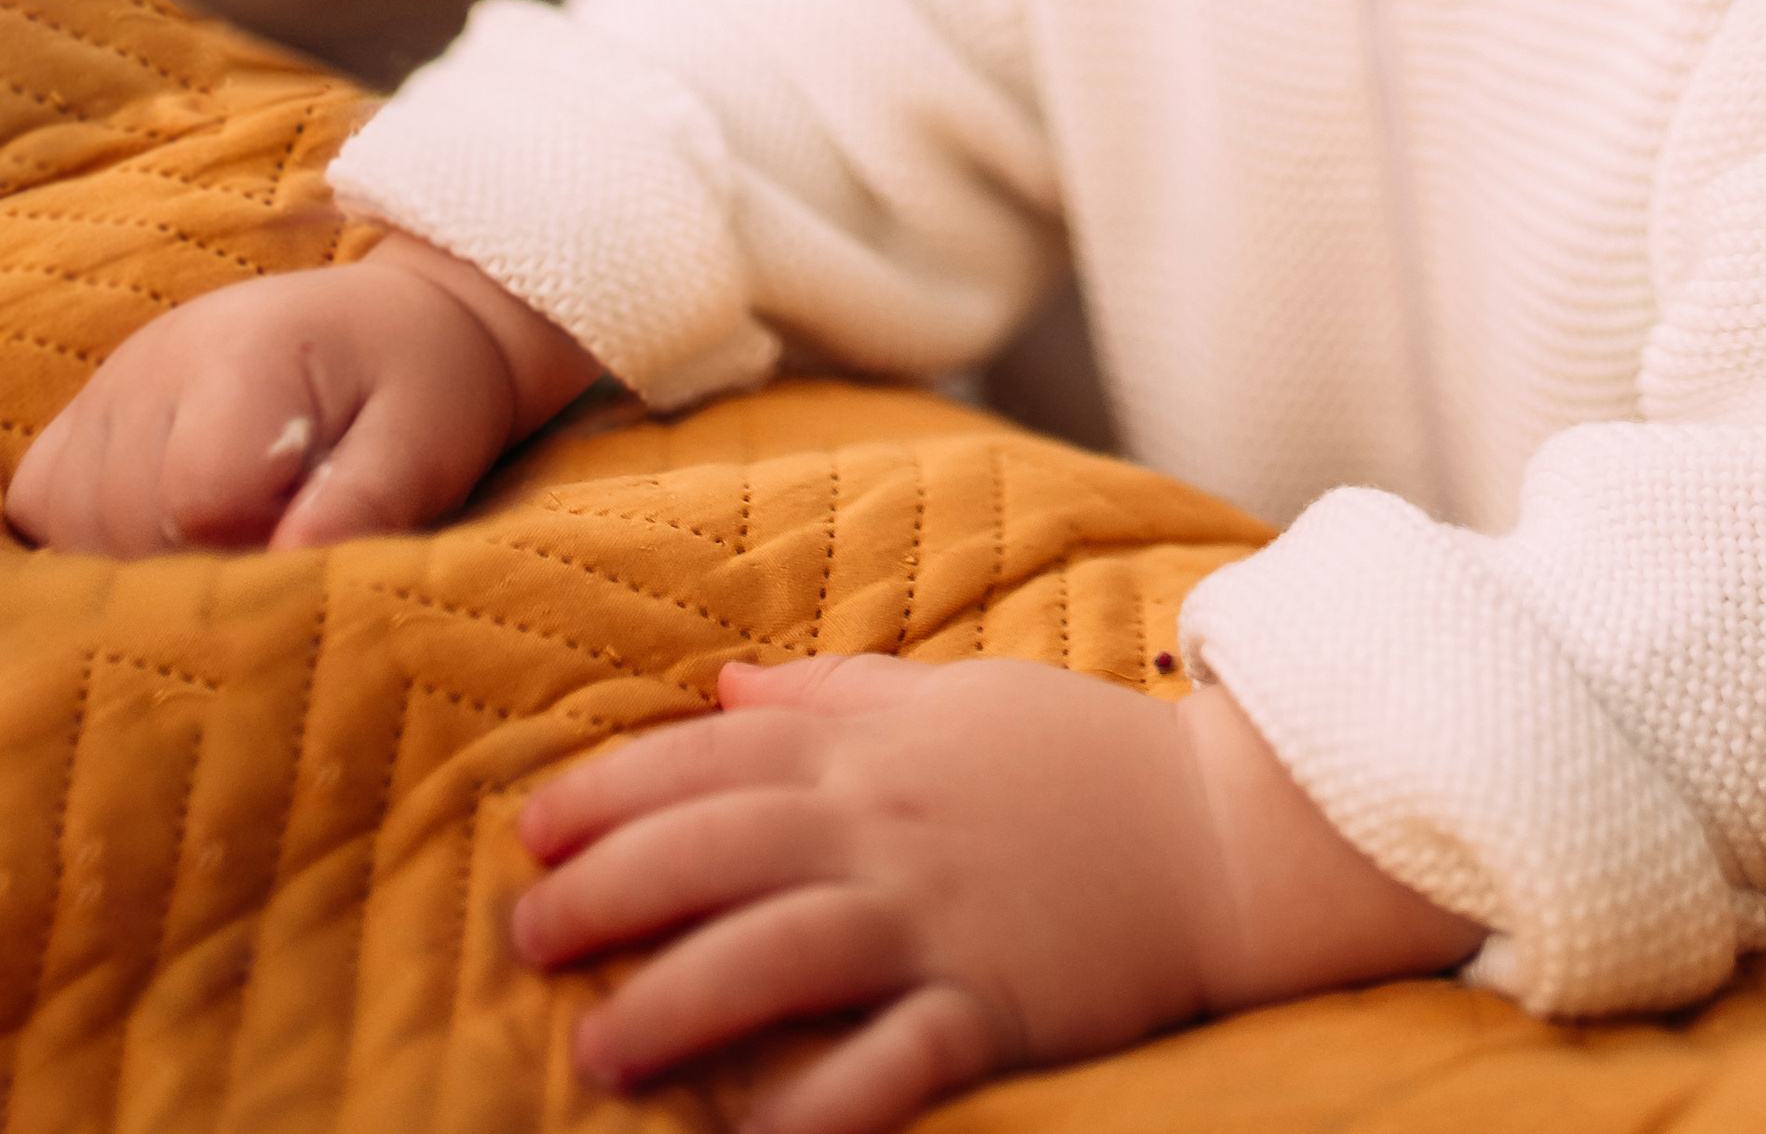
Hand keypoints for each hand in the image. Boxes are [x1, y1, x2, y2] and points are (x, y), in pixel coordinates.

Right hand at [3, 231, 596, 555]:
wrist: (402, 323)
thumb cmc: (421, 389)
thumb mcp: (426, 444)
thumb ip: (367, 503)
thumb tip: (293, 563)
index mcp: (246, 359)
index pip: (198, 501)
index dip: (252, 549)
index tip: (308, 535)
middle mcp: (158, 360)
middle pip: (125, 523)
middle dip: (197, 562)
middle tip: (278, 531)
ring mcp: (116, 381)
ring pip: (72, 520)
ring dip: (139, 553)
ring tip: (228, 525)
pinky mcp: (94, 406)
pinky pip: (41, 493)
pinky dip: (82, 530)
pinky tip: (156, 526)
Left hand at [514, 653, 1480, 1132]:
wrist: (1227, 831)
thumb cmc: (1083, 760)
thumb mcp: (957, 698)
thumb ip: (835, 694)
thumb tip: (720, 687)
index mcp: (876, 752)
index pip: (716, 759)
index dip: (614, 791)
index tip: (531, 830)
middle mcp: (892, 830)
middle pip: (723, 849)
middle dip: (612, 891)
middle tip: (526, 937)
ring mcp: (943, 919)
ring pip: (783, 949)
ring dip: (679, 1000)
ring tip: (597, 1052)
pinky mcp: (998, 1007)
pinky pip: (894, 1059)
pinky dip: (823, 1104)